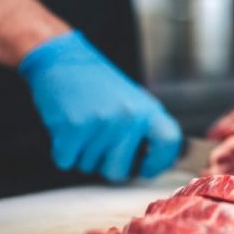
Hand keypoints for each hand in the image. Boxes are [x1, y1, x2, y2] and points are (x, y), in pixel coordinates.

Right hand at [18, 31, 181, 181]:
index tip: (144, 168)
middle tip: (99, 143)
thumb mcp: (133, 103)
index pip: (170, 142)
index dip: (158, 163)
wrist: (64, 60)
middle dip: (105, 166)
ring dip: (82, 154)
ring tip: (83, 126)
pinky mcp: (73, 127)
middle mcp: (129, 117)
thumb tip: (160, 163)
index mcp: (148, 111)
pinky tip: (67, 128)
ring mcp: (101, 123)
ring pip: (89, 167)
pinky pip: (66, 162)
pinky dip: (63, 152)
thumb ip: (146, 131)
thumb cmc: (99, 88)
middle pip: (119, 172)